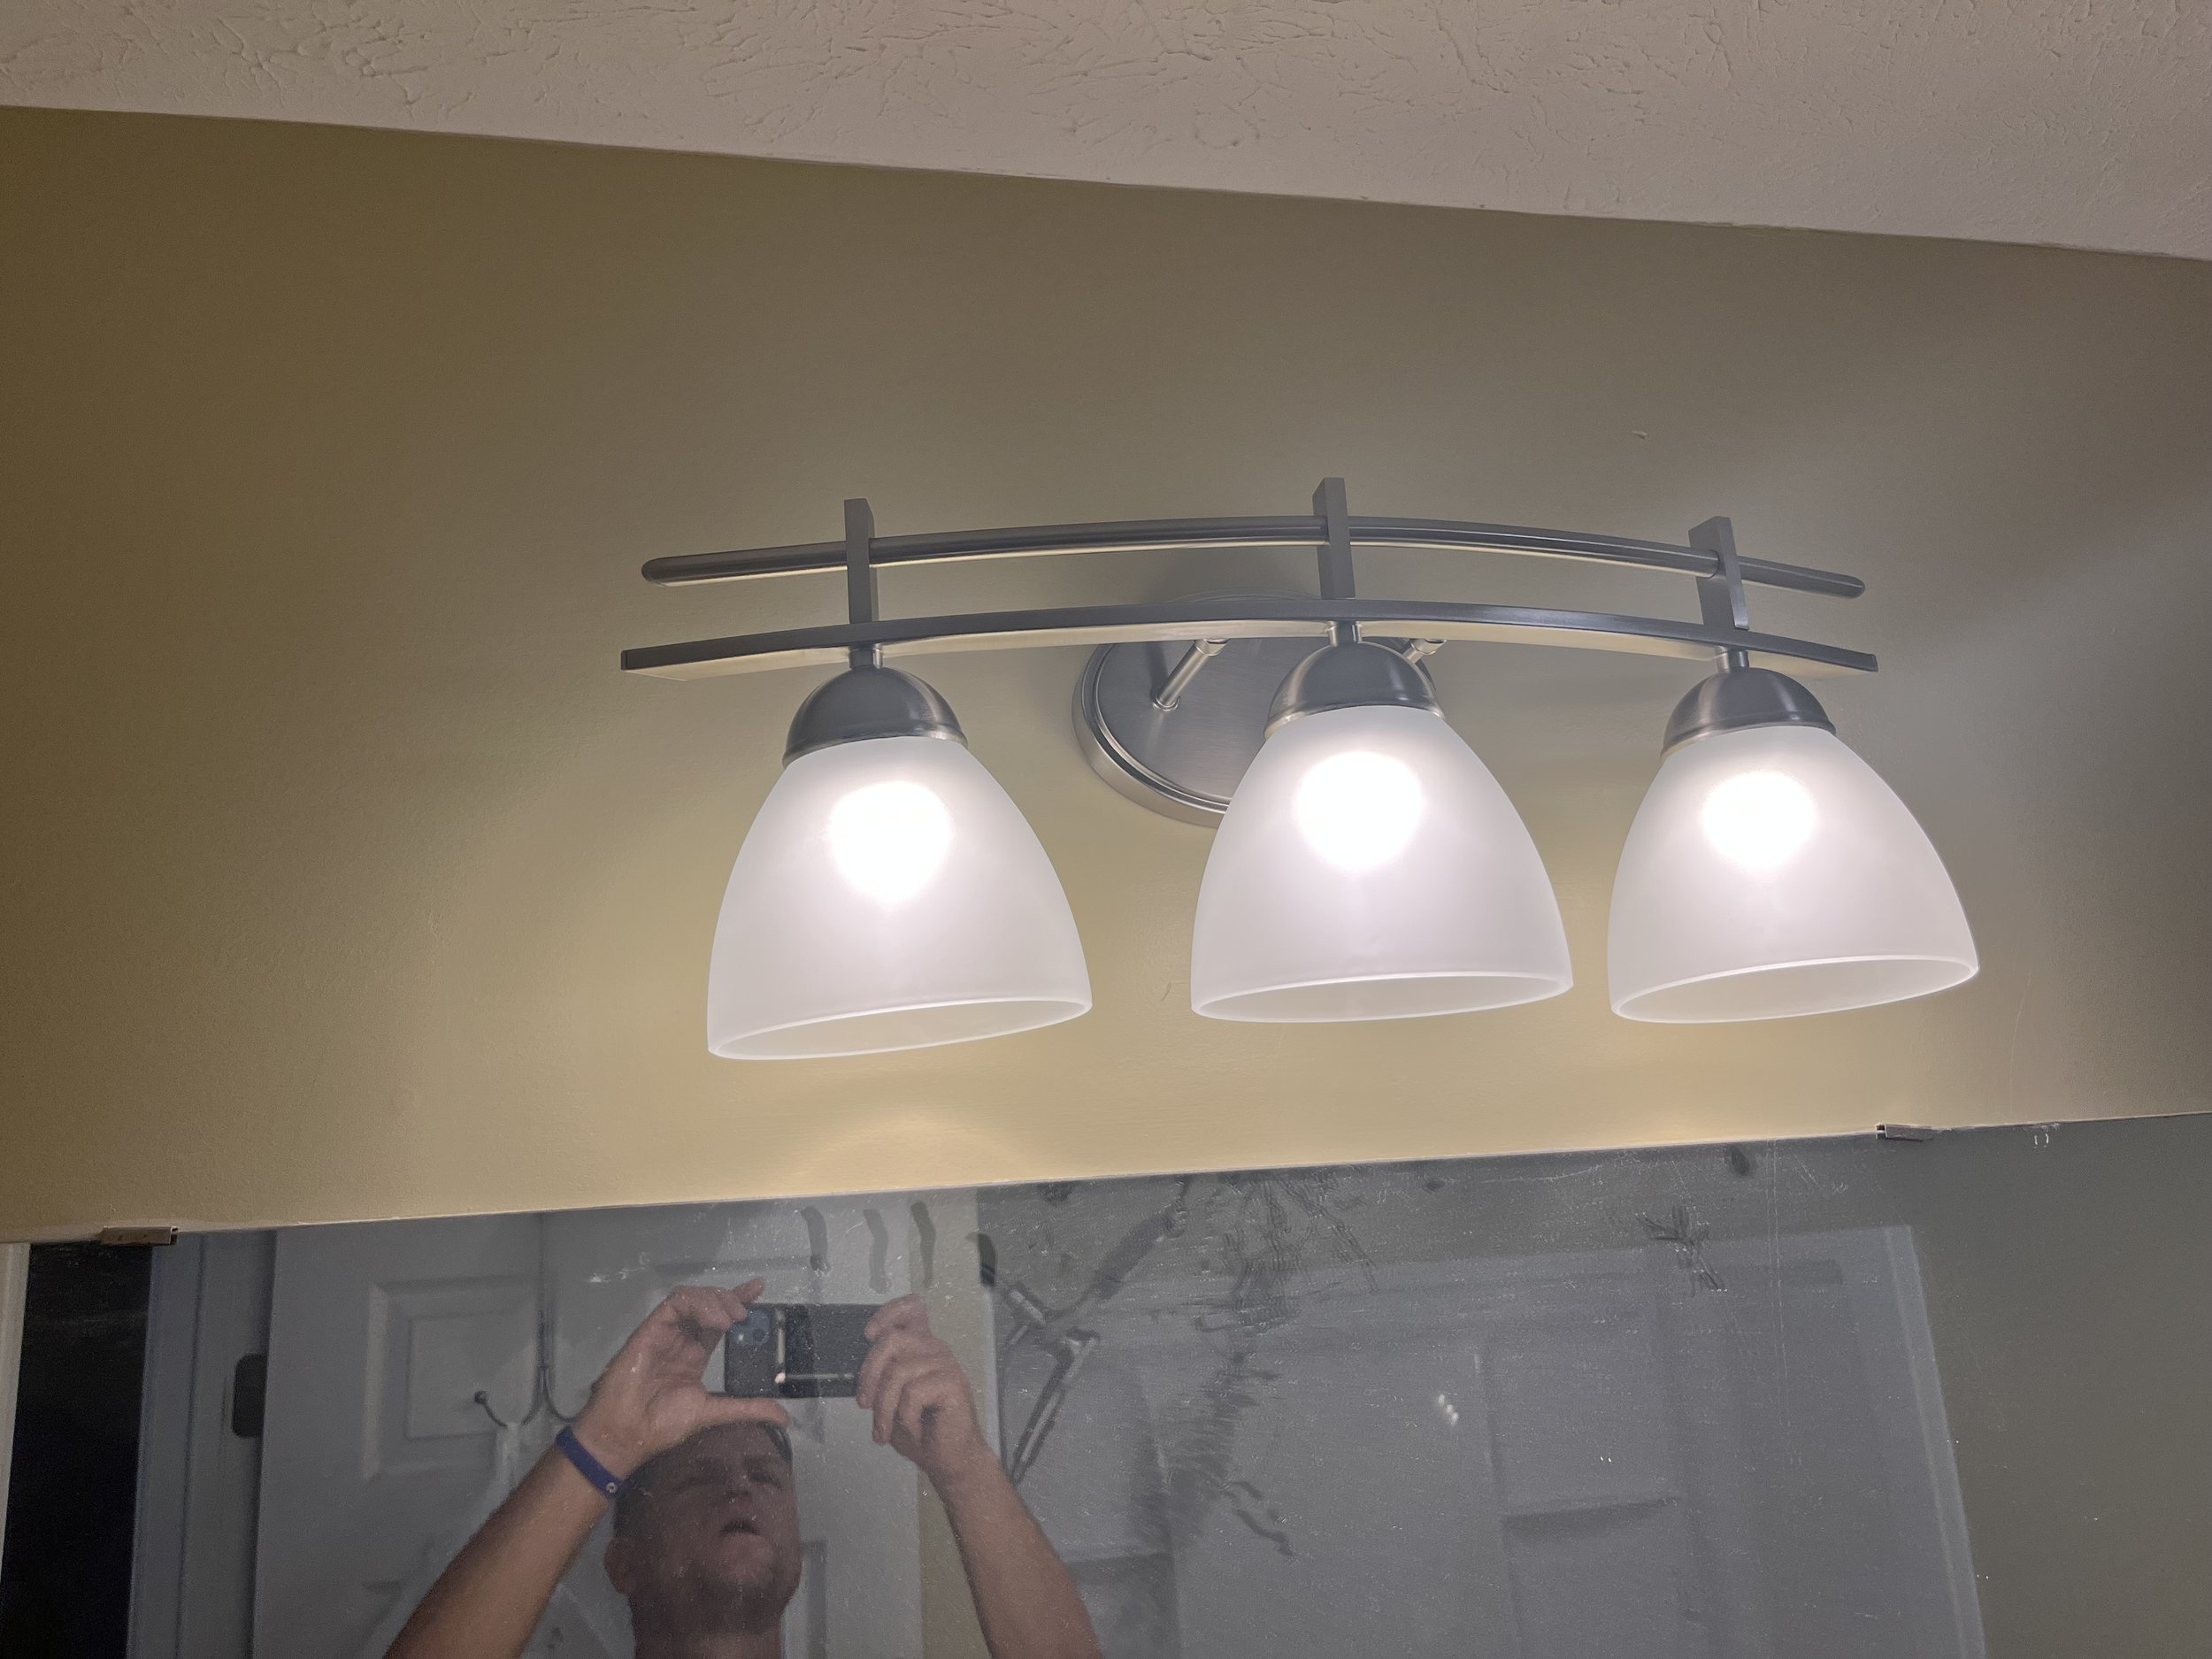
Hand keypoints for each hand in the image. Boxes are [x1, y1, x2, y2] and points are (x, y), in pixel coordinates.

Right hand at [572, 1281, 789, 1479]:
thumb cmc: (662, 1424)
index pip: (720, 1321)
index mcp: (695, 1355)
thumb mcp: (712, 1412)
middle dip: (731, 1298)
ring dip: (717, 1301)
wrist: (627, 1433)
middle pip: (709, 1304)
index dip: (739, 1302)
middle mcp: (682, 1339)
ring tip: (733, 1318)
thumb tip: (785, 1417)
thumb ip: (746, 1408)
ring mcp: (667, 1332)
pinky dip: (698, 1304)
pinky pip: (676, 1303)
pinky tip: (715, 1320)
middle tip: (748, 1310)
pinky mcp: (652, 1328)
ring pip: (694, 1298)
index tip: (759, 1290)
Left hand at [856, 1295, 993, 1491]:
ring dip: (884, 1408)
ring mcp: (945, 1363)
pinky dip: (905, 1418)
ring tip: (885, 1430)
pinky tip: (915, 1429)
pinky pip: (913, 1393)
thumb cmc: (920, 1430)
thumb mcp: (890, 1400)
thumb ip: (880, 1378)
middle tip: (864, 1405)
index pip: (912, 1308)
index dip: (888, 1313)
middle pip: (891, 1340)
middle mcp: (934, 1349)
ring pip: (897, 1373)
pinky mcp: (953, 1382)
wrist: (948, 1459)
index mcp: (920, 1348)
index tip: (870, 1334)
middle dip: (869, 1374)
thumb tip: (861, 1372)